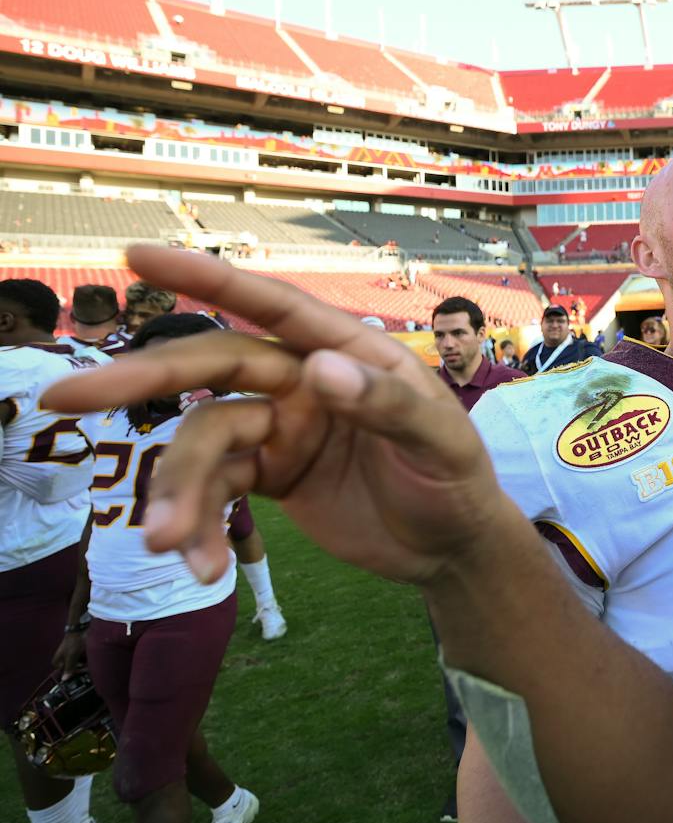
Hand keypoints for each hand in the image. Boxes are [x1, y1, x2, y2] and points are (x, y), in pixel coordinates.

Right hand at [43, 246, 504, 586]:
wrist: (451, 548)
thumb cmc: (457, 480)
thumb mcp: (441, 443)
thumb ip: (388, 405)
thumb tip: (318, 370)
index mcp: (348, 353)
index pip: (274, 307)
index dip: (209, 279)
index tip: (138, 256)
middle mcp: (304, 381)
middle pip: (210, 369)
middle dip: (140, 382)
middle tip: (64, 396)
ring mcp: (281, 427)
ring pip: (202, 443)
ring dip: (178, 492)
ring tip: (169, 545)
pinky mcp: (269, 476)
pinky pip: (213, 491)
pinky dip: (198, 525)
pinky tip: (200, 566)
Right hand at [53, 633, 85, 679]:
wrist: (78, 630)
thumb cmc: (73, 643)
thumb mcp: (71, 657)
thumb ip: (68, 668)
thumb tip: (64, 679)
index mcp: (57, 662)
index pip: (66, 673)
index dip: (75, 672)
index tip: (82, 670)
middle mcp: (61, 660)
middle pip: (72, 669)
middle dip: (81, 667)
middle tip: (88, 665)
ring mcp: (68, 656)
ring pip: (77, 664)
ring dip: (83, 662)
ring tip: (87, 658)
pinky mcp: (74, 652)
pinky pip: (80, 659)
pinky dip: (84, 658)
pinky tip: (87, 655)